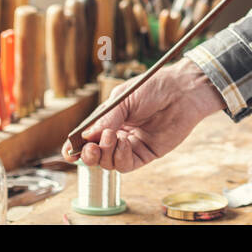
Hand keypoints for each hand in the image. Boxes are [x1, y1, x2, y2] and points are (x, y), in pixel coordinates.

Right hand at [61, 58, 225, 171]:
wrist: (183, 89)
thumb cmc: (154, 87)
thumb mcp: (124, 99)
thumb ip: (107, 118)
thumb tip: (87, 136)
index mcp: (109, 119)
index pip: (87, 137)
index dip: (75, 147)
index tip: (68, 151)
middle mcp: (118, 134)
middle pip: (96, 155)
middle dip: (88, 155)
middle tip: (89, 148)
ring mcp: (131, 145)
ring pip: (109, 162)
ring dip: (105, 154)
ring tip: (111, 137)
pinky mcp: (146, 153)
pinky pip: (127, 165)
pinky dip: (120, 157)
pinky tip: (123, 143)